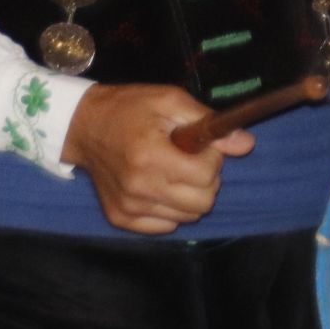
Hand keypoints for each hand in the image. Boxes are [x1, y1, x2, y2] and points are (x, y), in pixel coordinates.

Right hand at [61, 83, 251, 234]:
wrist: (84, 127)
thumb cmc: (130, 109)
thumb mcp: (170, 101)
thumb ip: (208, 122)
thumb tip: (246, 145)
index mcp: (150, 156)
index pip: (206, 175)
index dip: (212, 158)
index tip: (200, 146)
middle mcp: (138, 188)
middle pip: (202, 202)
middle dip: (206, 179)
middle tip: (190, 160)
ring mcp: (128, 208)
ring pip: (188, 217)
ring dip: (190, 196)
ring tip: (174, 172)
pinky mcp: (120, 219)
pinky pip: (166, 227)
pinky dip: (172, 210)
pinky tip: (160, 187)